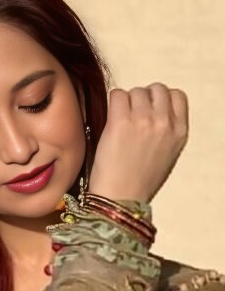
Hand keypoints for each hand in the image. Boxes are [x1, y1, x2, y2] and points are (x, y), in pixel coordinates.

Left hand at [88, 83, 188, 202]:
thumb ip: (166, 131)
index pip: (176, 96)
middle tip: (131, 117)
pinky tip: (110, 122)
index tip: (149, 111)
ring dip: (126, 102)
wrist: (121, 200)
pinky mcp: (120, 122)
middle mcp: (164, 123)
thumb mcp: (167, 156)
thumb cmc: (139, 183)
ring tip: (120, 123)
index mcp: (180, 132)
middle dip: (143, 98)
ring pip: (136, 91)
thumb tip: (153, 111)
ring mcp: (143, 120)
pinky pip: (117, 95)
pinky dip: (112, 103)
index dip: (160, 100)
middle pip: (156, 89)